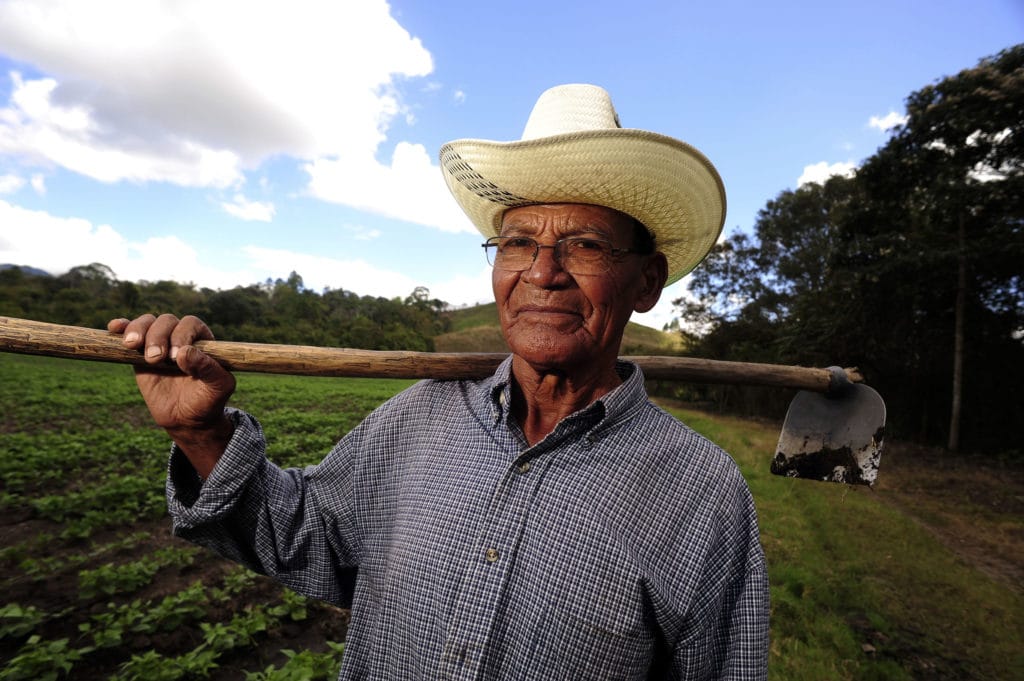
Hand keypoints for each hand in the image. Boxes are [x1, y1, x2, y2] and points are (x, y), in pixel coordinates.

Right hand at [108, 314, 235, 476]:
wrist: (186, 418)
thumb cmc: (207, 400)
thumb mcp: (217, 388)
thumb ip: (208, 369)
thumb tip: (184, 352)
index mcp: (202, 340)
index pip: (190, 324)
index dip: (181, 335)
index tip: (174, 356)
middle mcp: (181, 336)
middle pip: (166, 321)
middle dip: (158, 336)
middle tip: (155, 359)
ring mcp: (159, 342)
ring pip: (147, 323)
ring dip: (138, 330)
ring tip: (133, 346)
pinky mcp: (139, 353)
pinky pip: (129, 333)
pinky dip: (122, 327)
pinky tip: (114, 328)